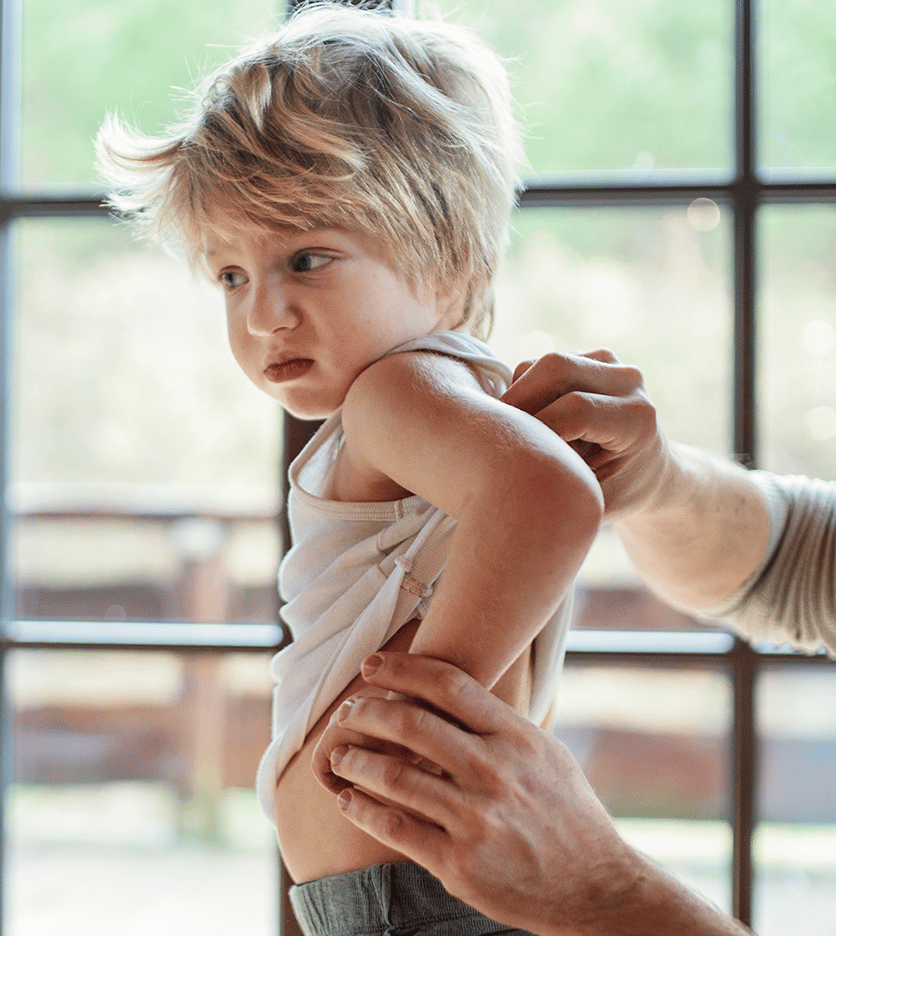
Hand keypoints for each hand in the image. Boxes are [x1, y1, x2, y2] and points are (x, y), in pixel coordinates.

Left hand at [320, 651, 635, 935]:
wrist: (596, 885)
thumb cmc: (568, 813)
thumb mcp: (546, 754)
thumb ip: (500, 725)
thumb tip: (452, 694)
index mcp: (516, 737)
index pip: (449, 685)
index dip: (402, 670)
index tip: (372, 666)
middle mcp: (494, 772)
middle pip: (412, 725)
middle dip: (367, 713)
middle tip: (347, 713)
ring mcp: (476, 819)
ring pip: (396, 777)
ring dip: (355, 762)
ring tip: (338, 756)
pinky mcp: (459, 864)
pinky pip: (396, 829)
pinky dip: (363, 811)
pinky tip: (348, 800)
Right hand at [501, 349, 670, 520]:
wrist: (647, 473)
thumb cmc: (618, 496)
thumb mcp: (594, 504)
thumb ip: (560, 486)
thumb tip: (511, 475)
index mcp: (637, 419)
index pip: (575, 410)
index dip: (535, 430)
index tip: (512, 458)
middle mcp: (628, 382)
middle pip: (556, 368)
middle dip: (516, 400)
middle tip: (495, 437)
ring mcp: (610, 364)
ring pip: (541, 364)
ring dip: (517, 397)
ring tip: (518, 436)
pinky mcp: (589, 359)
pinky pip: (540, 365)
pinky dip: (523, 392)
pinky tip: (531, 423)